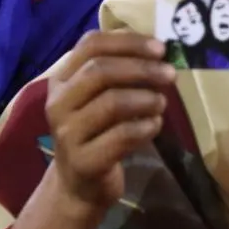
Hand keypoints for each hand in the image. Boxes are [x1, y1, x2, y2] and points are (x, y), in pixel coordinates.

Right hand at [44, 32, 174, 215]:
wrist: (79, 185)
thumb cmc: (97, 132)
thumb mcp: (100, 97)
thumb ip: (121, 70)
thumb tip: (158, 47)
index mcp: (61, 79)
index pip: (90, 45)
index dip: (128, 42)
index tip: (161, 47)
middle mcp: (58, 103)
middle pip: (99, 71)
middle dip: (142, 69)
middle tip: (171, 75)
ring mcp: (67, 134)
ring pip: (111, 103)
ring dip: (146, 99)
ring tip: (162, 103)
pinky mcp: (84, 161)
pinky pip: (121, 136)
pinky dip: (145, 127)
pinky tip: (155, 125)